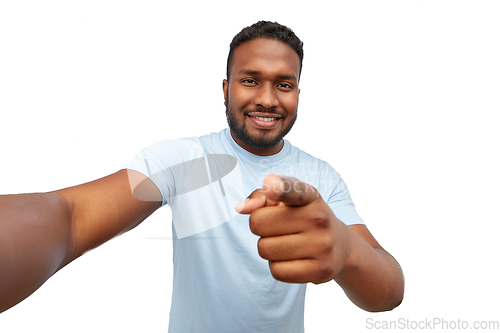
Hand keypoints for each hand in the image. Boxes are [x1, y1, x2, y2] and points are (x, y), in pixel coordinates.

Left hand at [236, 174, 351, 283]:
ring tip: (287, 243)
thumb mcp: (287, 201)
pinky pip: (277, 271)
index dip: (279, 187)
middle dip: (260, 228)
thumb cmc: (302, 218)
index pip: (293, 189)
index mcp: (309, 195)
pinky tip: (293, 259)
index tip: (271, 185)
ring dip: (268, 249)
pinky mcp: (322, 270)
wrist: (340, 246)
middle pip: (258, 224)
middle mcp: (319, 217)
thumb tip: (241, 208)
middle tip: (279, 229)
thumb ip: (261, 196)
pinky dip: (277, 267)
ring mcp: (323, 245)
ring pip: (264, 249)